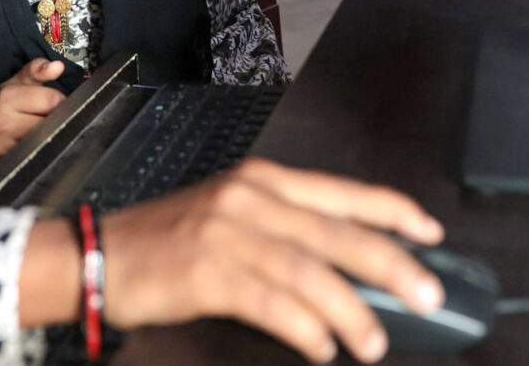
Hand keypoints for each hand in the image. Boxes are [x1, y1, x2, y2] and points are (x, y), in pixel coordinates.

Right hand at [0, 59, 65, 171]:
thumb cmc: (2, 108)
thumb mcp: (17, 83)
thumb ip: (38, 70)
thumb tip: (58, 66)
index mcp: (7, 99)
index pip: (52, 100)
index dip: (60, 101)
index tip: (55, 104)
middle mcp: (3, 124)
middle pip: (52, 123)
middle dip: (59, 121)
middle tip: (52, 120)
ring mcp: (5, 149)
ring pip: (48, 143)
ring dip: (54, 138)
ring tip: (46, 133)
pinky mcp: (10, 166)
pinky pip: (40, 159)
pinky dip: (45, 152)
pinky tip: (39, 146)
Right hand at [101, 159, 445, 363]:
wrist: (97, 254)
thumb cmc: (168, 242)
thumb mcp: (232, 216)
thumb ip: (286, 231)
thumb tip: (349, 267)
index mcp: (263, 180)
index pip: (343, 192)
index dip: (392, 212)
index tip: (430, 233)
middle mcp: (250, 198)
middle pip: (338, 233)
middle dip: (391, 266)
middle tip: (428, 296)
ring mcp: (228, 233)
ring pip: (311, 272)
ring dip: (351, 313)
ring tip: (373, 343)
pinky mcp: (208, 272)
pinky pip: (273, 304)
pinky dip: (305, 329)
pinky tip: (321, 348)